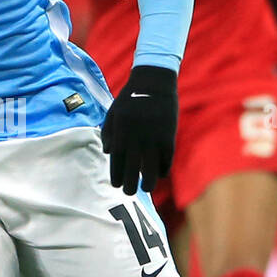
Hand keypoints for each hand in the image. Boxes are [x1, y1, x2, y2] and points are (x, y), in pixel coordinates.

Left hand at [101, 65, 177, 195]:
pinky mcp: (168, 136)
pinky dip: (164, 168)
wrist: (153, 83)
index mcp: (121, 132)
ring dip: (149, 181)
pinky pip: (166, 158)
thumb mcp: (113, 113)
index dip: (117, 175)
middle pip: (133, 168)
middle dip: (130, 184)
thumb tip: (109, 153)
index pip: (117, 161)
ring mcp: (154, 137)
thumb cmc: (130, 99)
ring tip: (146, 189)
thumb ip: (108, 133)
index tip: (116, 185)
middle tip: (129, 194)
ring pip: (152, 167)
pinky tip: (160, 174)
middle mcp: (137, 138)